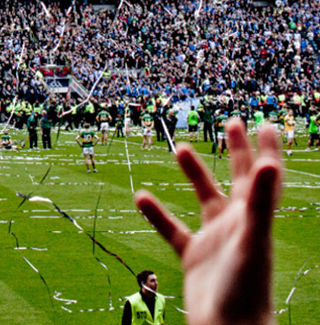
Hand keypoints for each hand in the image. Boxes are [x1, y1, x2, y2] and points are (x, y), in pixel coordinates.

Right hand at [135, 118, 281, 324]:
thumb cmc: (245, 288)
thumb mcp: (252, 239)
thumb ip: (260, 202)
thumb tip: (270, 165)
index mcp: (254, 217)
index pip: (266, 176)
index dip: (268, 150)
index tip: (265, 124)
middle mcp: (238, 225)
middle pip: (240, 180)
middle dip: (238, 151)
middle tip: (232, 122)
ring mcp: (216, 240)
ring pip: (206, 199)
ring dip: (195, 174)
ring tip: (180, 148)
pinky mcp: (194, 256)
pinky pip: (173, 229)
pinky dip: (157, 213)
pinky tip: (141, 197)